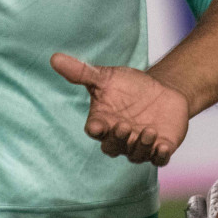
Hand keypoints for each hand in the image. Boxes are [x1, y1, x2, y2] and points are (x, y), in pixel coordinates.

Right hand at [51, 53, 189, 164]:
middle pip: (113, 146)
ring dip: (141, 146)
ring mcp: (139, 145)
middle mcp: (119, 138)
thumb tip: (54, 57)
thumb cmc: (129, 87)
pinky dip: (160, 156)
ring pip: (136, 154)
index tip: (96, 126)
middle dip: (118, 138)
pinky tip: (163, 148)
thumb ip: (83, 72)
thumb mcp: (107, 77)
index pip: (95, 130)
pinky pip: (159, 159)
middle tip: (124, 126)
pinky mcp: (160, 148)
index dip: (95, 130)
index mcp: (104, 123)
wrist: (162, 91)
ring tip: (149, 131)